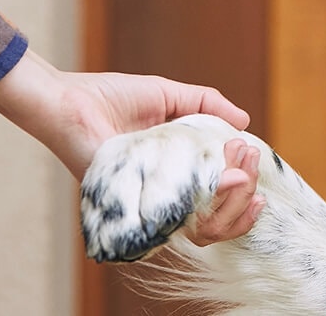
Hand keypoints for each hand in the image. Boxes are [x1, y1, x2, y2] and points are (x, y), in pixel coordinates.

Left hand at [0, 51, 265, 244]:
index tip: (257, 164)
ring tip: (240, 170)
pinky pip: (177, 220)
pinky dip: (207, 204)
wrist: (68, 100)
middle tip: (249, 161)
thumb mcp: (168, 95)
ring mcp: (150, 205)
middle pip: (218, 220)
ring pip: (204, 228)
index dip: (243, 190)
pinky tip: (223, 177)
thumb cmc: (109, 98)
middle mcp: (164, 196)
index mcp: (173, 173)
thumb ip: (206, 105)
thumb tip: (245, 122)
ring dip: (234, 201)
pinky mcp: (135, 206)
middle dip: (245, 193)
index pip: (216, 200)